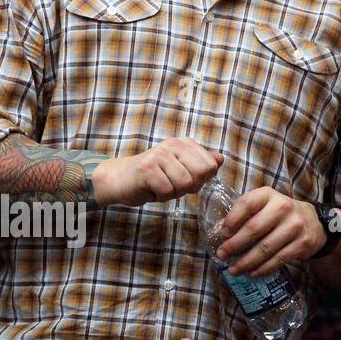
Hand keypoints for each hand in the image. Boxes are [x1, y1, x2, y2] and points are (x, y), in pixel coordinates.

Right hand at [93, 137, 222, 206]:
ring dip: (173, 192)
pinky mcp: (147, 169)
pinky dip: (160, 196)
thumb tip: (220, 158)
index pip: (210, 165)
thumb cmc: (153, 177)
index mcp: (182, 143)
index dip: (200, 179)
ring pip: (184, 184)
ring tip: (160, 186)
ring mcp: (158, 155)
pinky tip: (150, 189)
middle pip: (199, 174)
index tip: (182, 178)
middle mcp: (171, 145)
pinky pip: (168, 191)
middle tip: (171, 184)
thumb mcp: (180, 168)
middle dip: (188, 187)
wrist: (119, 179)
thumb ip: (200, 163)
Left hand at [213, 187, 322, 276]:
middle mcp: (283, 207)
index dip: (232, 220)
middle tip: (222, 255)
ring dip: (247, 261)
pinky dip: (263, 268)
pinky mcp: (303, 243)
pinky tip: (252, 273)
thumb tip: (219, 232)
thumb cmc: (278, 214)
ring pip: (266, 247)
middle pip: (254, 228)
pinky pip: (279, 259)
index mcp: (268, 194)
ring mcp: (295, 225)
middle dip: (235, 244)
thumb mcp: (262, 206)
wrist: (314, 221)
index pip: (246, 204)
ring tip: (234, 270)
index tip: (222, 234)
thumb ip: (244, 214)